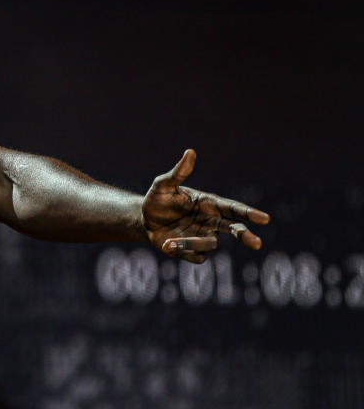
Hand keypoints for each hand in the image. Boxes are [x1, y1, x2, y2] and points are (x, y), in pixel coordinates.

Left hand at [141, 149, 269, 262]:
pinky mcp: (194, 251)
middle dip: (246, 235)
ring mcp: (204, 236)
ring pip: (210, 244)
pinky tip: (167, 245)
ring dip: (191, 244)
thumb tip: (190, 152)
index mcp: (209, 204)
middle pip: (235, 229)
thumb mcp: (163, 185)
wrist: (144, 220)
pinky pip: (197, 256)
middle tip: (257, 243)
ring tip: (168, 242)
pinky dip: (183, 252)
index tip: (264, 218)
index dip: (248, 213)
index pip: (233, 208)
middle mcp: (211, 221)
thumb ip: (178, 173)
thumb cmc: (157, 200)